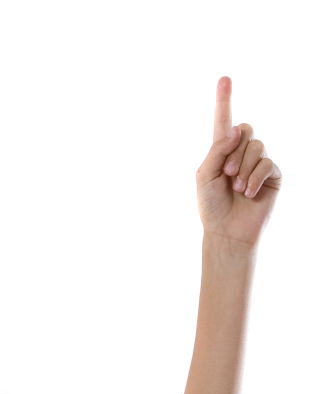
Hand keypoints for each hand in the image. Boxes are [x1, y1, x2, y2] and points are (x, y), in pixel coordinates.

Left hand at [196, 76, 281, 249]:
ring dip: (243, 168)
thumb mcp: (205, 175)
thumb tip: (237, 129)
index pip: (225, 121)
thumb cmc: (211, 206)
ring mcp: (259, 162)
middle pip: (245, 129)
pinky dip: (254, 178)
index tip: (224, 78)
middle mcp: (241, 152)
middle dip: (234, 151)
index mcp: (221, 151)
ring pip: (257, 146)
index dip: (224, 100)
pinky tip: (248, 193)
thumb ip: (217, 150)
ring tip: (236, 188)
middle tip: (226, 175)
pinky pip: (267, 163)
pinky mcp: (273, 174)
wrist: (226, 231)